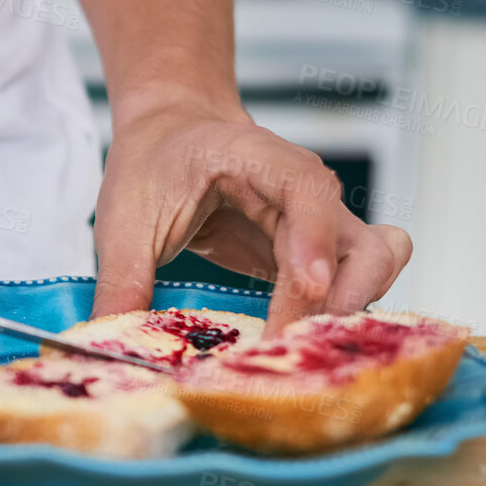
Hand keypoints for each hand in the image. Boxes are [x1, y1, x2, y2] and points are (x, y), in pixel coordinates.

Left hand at [91, 97, 411, 334]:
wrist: (172, 136)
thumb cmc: (155, 162)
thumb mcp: (124, 217)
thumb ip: (122, 278)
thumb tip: (108, 341)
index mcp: (262, 160)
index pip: (308, 194)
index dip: (314, 242)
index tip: (308, 288)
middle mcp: (308, 193)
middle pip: (364, 245)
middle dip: (338, 299)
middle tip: (289, 344)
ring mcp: (322, 227)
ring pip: (377, 266)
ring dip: (350, 311)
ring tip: (295, 349)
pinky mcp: (318, 258)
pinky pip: (355, 287)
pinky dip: (340, 317)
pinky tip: (297, 345)